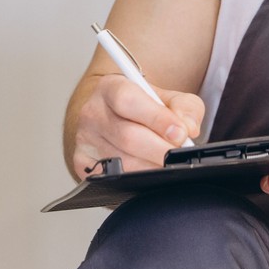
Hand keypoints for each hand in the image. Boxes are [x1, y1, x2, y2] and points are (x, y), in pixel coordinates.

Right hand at [68, 75, 205, 179]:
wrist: (116, 118)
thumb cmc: (144, 109)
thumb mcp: (168, 99)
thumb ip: (185, 108)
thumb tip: (187, 129)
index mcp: (111, 87)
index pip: (129, 101)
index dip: (157, 119)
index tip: (181, 133)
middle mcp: (92, 111)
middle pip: (127, 137)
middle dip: (161, 150)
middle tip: (180, 156)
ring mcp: (84, 139)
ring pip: (122, 162)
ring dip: (151, 167)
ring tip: (167, 164)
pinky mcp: (81, 162)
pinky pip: (111, 178)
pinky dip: (135, 181)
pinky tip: (147, 173)